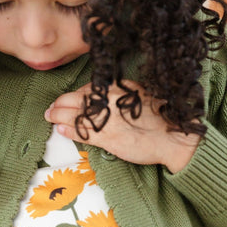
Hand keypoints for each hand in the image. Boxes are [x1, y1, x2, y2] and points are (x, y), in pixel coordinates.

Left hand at [44, 82, 200, 172]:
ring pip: (74, 113)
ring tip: (50, 117)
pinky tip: (60, 130)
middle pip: (76, 98)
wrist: (176, 138)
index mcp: (119, 89)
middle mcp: (110, 99)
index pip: (88, 89)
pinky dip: (68, 130)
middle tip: (51, 109)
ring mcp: (106, 117)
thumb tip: (101, 98)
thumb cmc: (162, 119)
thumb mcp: (139, 99)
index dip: (74, 95)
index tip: (67, 100)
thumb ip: (119, 98)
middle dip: (60, 103)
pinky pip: (81, 131)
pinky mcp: (106, 136)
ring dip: (58, 115)